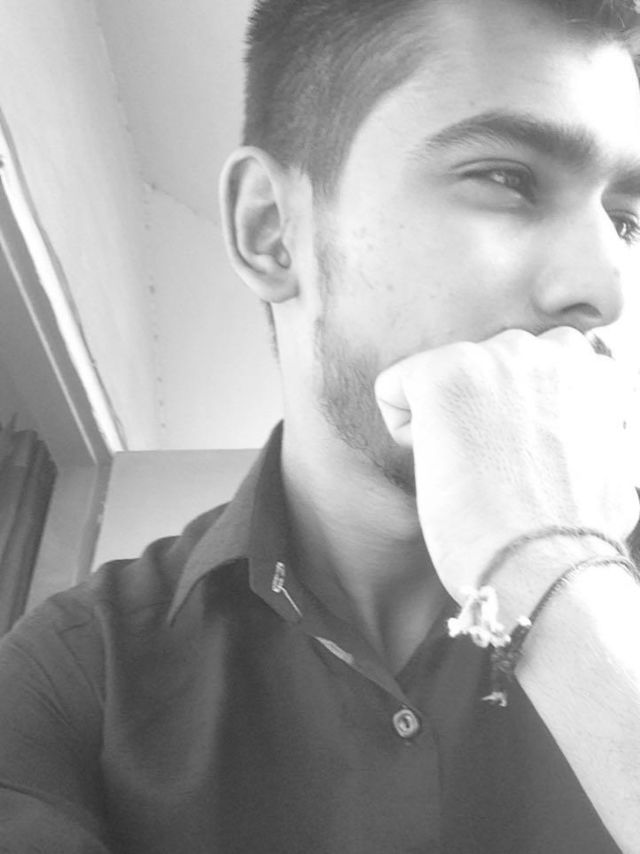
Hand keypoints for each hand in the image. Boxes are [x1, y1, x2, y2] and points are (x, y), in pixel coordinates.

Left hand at [375, 327, 638, 600]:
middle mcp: (550, 348)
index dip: (514, 422)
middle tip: (497, 471)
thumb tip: (566, 438)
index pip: (529, 369)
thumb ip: (585, 428)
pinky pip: (393, 387)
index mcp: (592, 371)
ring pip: (442, 375)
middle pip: (483, 369)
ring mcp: (498, 356)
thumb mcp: (606, 468)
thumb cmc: (568, 540)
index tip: (522, 464)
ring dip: (444, 418)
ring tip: (472, 470)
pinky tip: (439, 468)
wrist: (545, 568)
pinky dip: (403, 431)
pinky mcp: (447, 371)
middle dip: (480, 413)